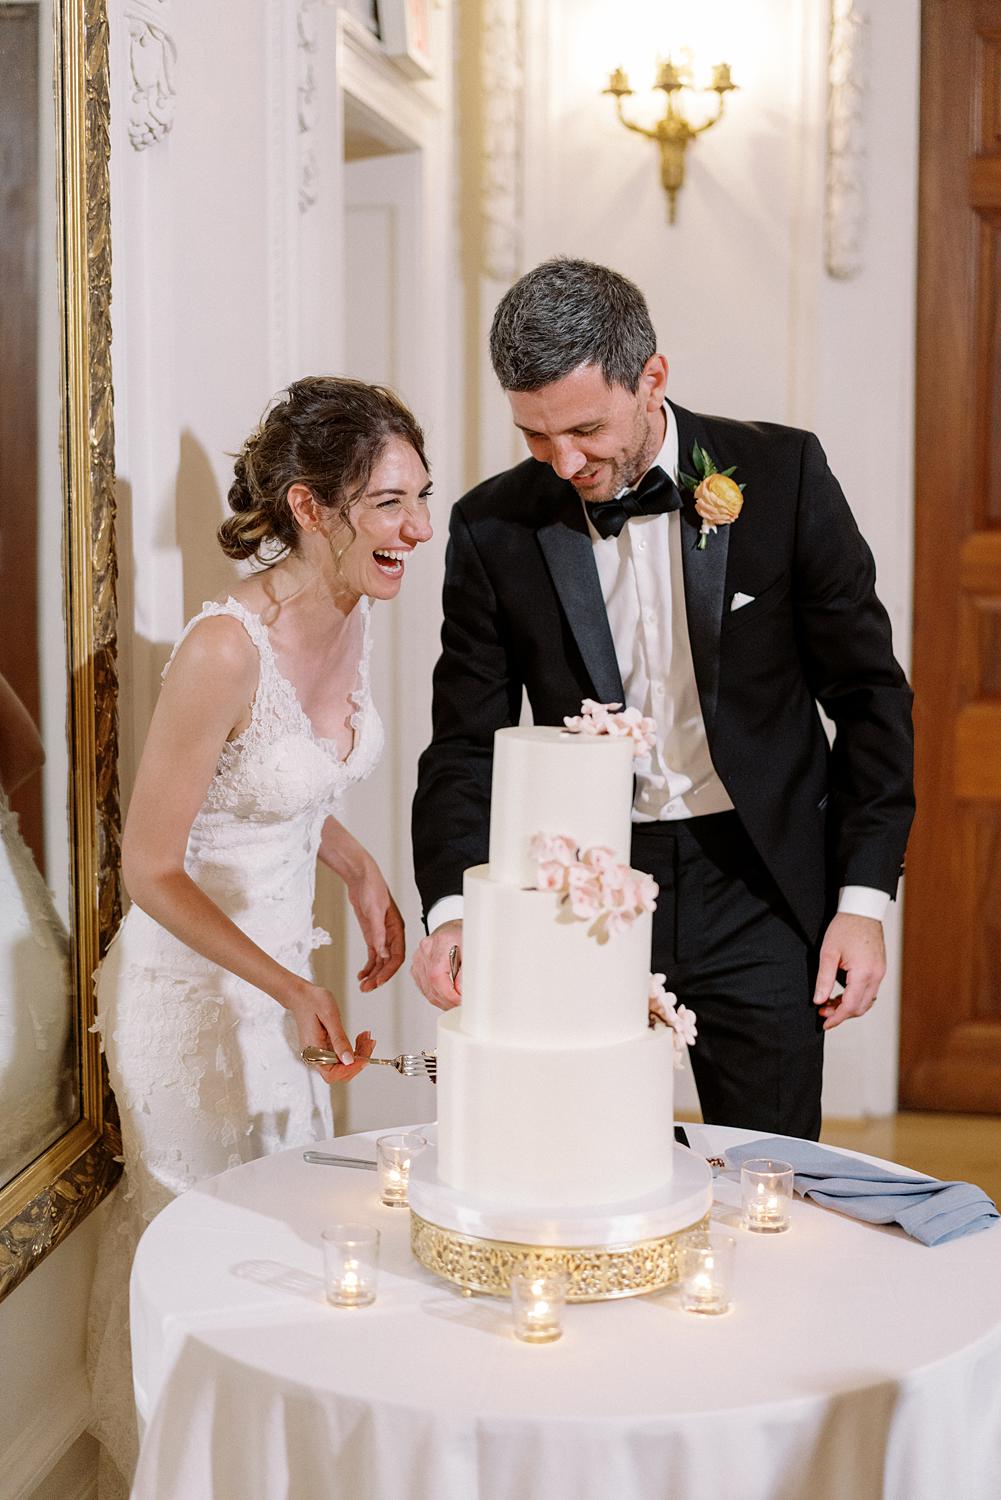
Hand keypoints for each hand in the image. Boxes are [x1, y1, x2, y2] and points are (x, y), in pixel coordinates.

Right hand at [283, 978, 376, 1080]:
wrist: (302, 995)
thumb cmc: (312, 1001)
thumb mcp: (329, 1016)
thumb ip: (339, 1040)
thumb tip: (349, 1060)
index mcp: (313, 1051)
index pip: (332, 1074)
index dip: (349, 1069)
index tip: (364, 1059)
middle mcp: (315, 1056)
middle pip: (340, 1072)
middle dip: (358, 1061)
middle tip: (370, 1043)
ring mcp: (320, 1053)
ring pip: (343, 1064)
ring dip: (359, 1054)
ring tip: (367, 1038)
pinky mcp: (325, 1048)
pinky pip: (341, 1055)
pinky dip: (354, 1049)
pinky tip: (360, 1039)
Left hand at [345, 864, 405, 992]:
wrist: (361, 877)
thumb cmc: (372, 888)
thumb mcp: (374, 911)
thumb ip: (378, 933)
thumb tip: (383, 954)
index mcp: (397, 929)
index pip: (397, 956)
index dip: (389, 971)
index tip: (378, 982)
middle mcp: (392, 935)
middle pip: (389, 962)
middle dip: (379, 976)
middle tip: (367, 988)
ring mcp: (381, 935)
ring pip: (380, 961)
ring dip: (373, 974)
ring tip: (363, 986)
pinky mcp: (372, 934)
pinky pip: (373, 955)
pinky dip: (368, 966)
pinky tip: (361, 974)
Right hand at [411, 920, 462, 1010]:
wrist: (454, 929)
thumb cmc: (465, 936)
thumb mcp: (474, 950)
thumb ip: (466, 972)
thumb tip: (460, 991)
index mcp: (441, 942)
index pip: (437, 976)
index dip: (449, 995)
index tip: (460, 1001)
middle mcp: (426, 949)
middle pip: (431, 985)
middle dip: (448, 1000)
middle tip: (462, 1004)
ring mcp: (419, 958)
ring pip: (427, 990)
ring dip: (442, 1001)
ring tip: (456, 1001)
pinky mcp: (417, 966)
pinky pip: (424, 987)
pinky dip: (436, 996)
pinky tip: (447, 996)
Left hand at [812, 913, 885, 1030]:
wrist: (862, 910)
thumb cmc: (845, 927)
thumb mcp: (828, 953)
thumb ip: (824, 979)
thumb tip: (818, 1000)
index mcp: (864, 973)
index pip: (851, 1006)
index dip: (837, 1018)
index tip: (824, 1024)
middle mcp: (876, 975)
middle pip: (861, 1008)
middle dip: (842, 1014)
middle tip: (822, 1012)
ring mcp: (880, 973)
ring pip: (867, 1001)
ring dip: (849, 1006)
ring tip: (829, 1003)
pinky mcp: (879, 969)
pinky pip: (870, 991)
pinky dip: (857, 997)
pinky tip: (842, 995)